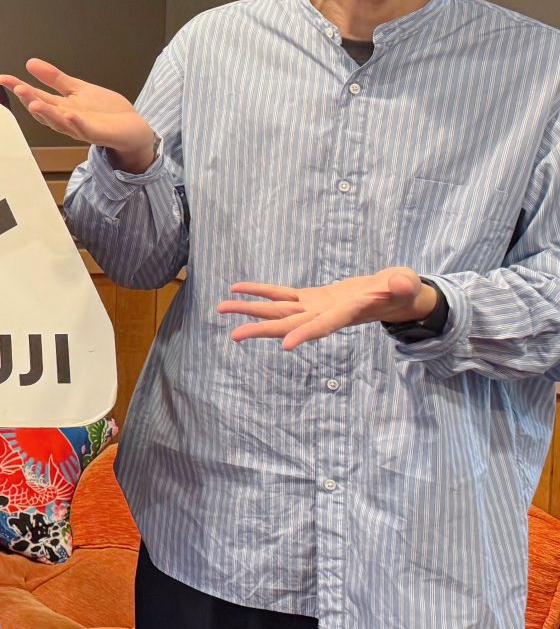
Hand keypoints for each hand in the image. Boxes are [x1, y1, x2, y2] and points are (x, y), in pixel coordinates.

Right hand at [0, 58, 157, 171]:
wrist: (133, 128)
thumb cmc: (106, 112)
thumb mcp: (78, 89)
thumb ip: (55, 78)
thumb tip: (31, 63)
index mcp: (61, 107)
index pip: (36, 95)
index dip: (19, 87)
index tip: (3, 78)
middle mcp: (67, 119)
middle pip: (44, 111)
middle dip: (30, 100)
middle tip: (18, 89)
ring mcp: (81, 127)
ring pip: (60, 122)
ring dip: (47, 114)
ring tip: (35, 103)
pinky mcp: (99, 133)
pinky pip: (85, 130)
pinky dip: (77, 123)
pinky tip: (70, 114)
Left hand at [216, 268, 435, 350]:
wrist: (394, 295)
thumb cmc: (403, 289)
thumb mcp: (406, 284)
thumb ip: (403, 285)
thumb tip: (402, 284)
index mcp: (347, 313)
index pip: (324, 326)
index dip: (306, 334)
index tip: (285, 345)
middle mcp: (325, 314)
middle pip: (290, 324)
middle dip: (262, 329)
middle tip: (233, 336)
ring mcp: (316, 307)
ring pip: (279, 310)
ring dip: (251, 310)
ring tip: (221, 308)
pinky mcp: (312, 297)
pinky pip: (281, 294)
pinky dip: (261, 291)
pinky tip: (238, 288)